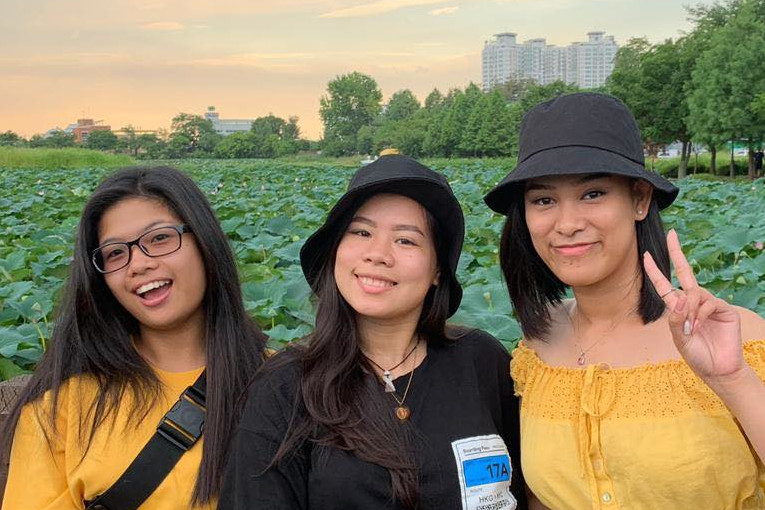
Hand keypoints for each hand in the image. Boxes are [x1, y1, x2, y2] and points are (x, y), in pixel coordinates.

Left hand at [643, 229, 744, 383]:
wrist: (718, 370)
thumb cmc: (697, 355)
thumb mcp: (678, 338)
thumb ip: (676, 319)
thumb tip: (680, 297)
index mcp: (678, 308)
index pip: (664, 285)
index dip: (655, 271)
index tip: (646, 255)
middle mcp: (693, 302)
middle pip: (684, 272)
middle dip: (677, 252)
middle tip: (671, 234)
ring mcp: (709, 304)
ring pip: (694, 293)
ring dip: (689, 310)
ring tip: (690, 329)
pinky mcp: (724, 309)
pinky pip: (708, 303)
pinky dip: (699, 314)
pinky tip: (698, 326)